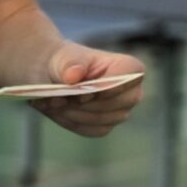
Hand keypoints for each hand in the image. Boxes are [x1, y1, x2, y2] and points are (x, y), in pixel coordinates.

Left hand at [27, 44, 145, 137]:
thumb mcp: (65, 57)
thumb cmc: (66, 62)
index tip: (78, 90)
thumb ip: (71, 64)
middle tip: (58, 97)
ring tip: (54, 101)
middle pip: (114, 104)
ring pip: (100, 119)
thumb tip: (73, 76)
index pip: (125, 82)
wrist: (54, 76)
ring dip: (73, 112)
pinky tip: (59, 110)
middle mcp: (132, 92)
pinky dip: (71, 121)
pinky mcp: (106, 126)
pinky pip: (91, 129)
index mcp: (130, 69)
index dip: (101, 88)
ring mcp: (121, 112)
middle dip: (83, 103)